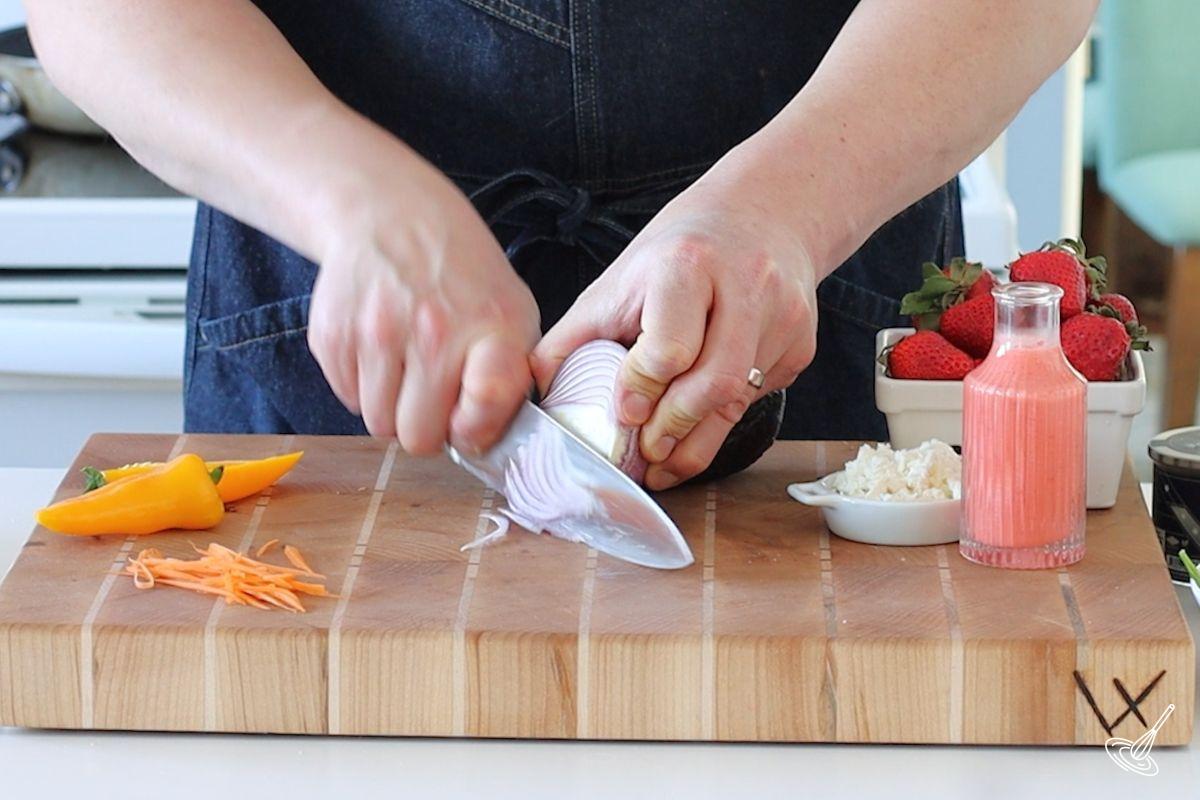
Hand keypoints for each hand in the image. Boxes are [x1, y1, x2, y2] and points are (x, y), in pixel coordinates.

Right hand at [308, 155, 539, 454]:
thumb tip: (483, 441)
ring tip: (406, 367)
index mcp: (489, 326)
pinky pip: (348, 400)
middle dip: (427, 425)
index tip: (470, 415)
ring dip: (393, 408)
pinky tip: (381, 350)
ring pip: (379, 425)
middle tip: (433, 393)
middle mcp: (432, 330)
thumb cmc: (461, 275)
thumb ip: (510, 378)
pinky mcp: (332, 335)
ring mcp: (375, 332)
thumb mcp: (512, 312)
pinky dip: (363, 386)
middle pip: (419, 437)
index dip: (476, 426)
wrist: (390, 214)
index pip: (486, 402)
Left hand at [532, 161, 818, 489]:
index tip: (624, 415)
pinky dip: (725, 417)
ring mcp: (782, 317)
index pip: (670, 347)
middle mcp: (745, 286)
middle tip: (644, 455)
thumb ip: (575, 335)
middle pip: (713, 384)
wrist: (761, 214)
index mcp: (687, 264)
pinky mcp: (802, 343)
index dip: (642, 389)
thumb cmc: (679, 253)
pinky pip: (760, 397)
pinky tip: (701, 417)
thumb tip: (534, 391)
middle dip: (672, 429)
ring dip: (698, 441)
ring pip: (741, 400)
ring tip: (664, 460)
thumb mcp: (620, 279)